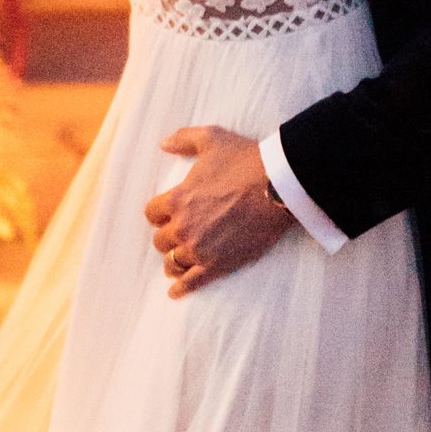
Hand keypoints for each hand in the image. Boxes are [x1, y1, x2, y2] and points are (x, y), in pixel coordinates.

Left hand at [144, 127, 296, 295]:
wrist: (279, 186)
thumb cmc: (246, 160)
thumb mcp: (212, 139)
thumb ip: (184, 139)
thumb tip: (163, 144)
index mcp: (176, 198)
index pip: (151, 213)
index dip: (159, 214)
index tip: (167, 215)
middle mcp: (183, 226)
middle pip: (161, 240)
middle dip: (168, 237)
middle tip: (178, 236)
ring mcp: (199, 248)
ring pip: (173, 262)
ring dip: (173, 261)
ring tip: (175, 263)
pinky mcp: (218, 264)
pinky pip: (192, 282)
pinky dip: (181, 288)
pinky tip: (175, 292)